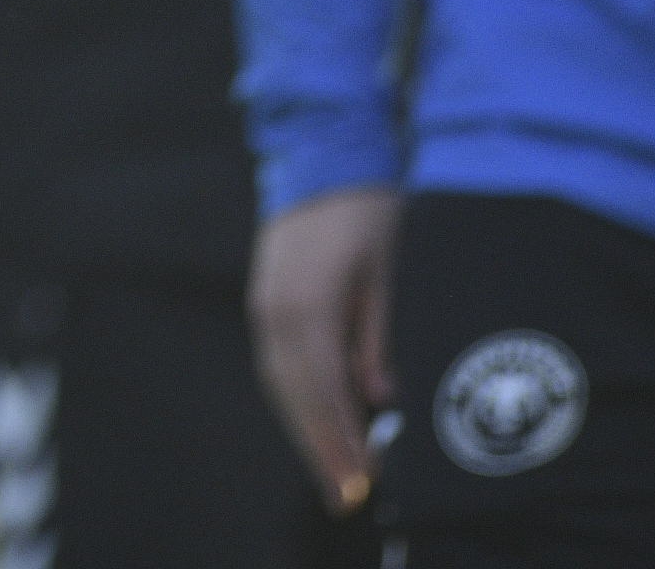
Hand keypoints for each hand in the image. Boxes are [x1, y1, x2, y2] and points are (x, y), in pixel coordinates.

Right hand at [249, 185, 397, 511]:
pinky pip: (278, 365)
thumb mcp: (389, 273)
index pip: (325, 389)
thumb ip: (378, 337)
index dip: (341, 440)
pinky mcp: (265, 302)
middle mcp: (276, 311)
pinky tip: (318, 425)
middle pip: (295, 396)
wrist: (324, 156)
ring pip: (281, 385)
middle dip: (320, 448)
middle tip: (347, 498)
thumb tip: (380, 399)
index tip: (361, 483)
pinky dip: (297, 402)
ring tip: (334, 475)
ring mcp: (264, 306)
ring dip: (307, 431)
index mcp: (307, 304)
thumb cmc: (369, 214)